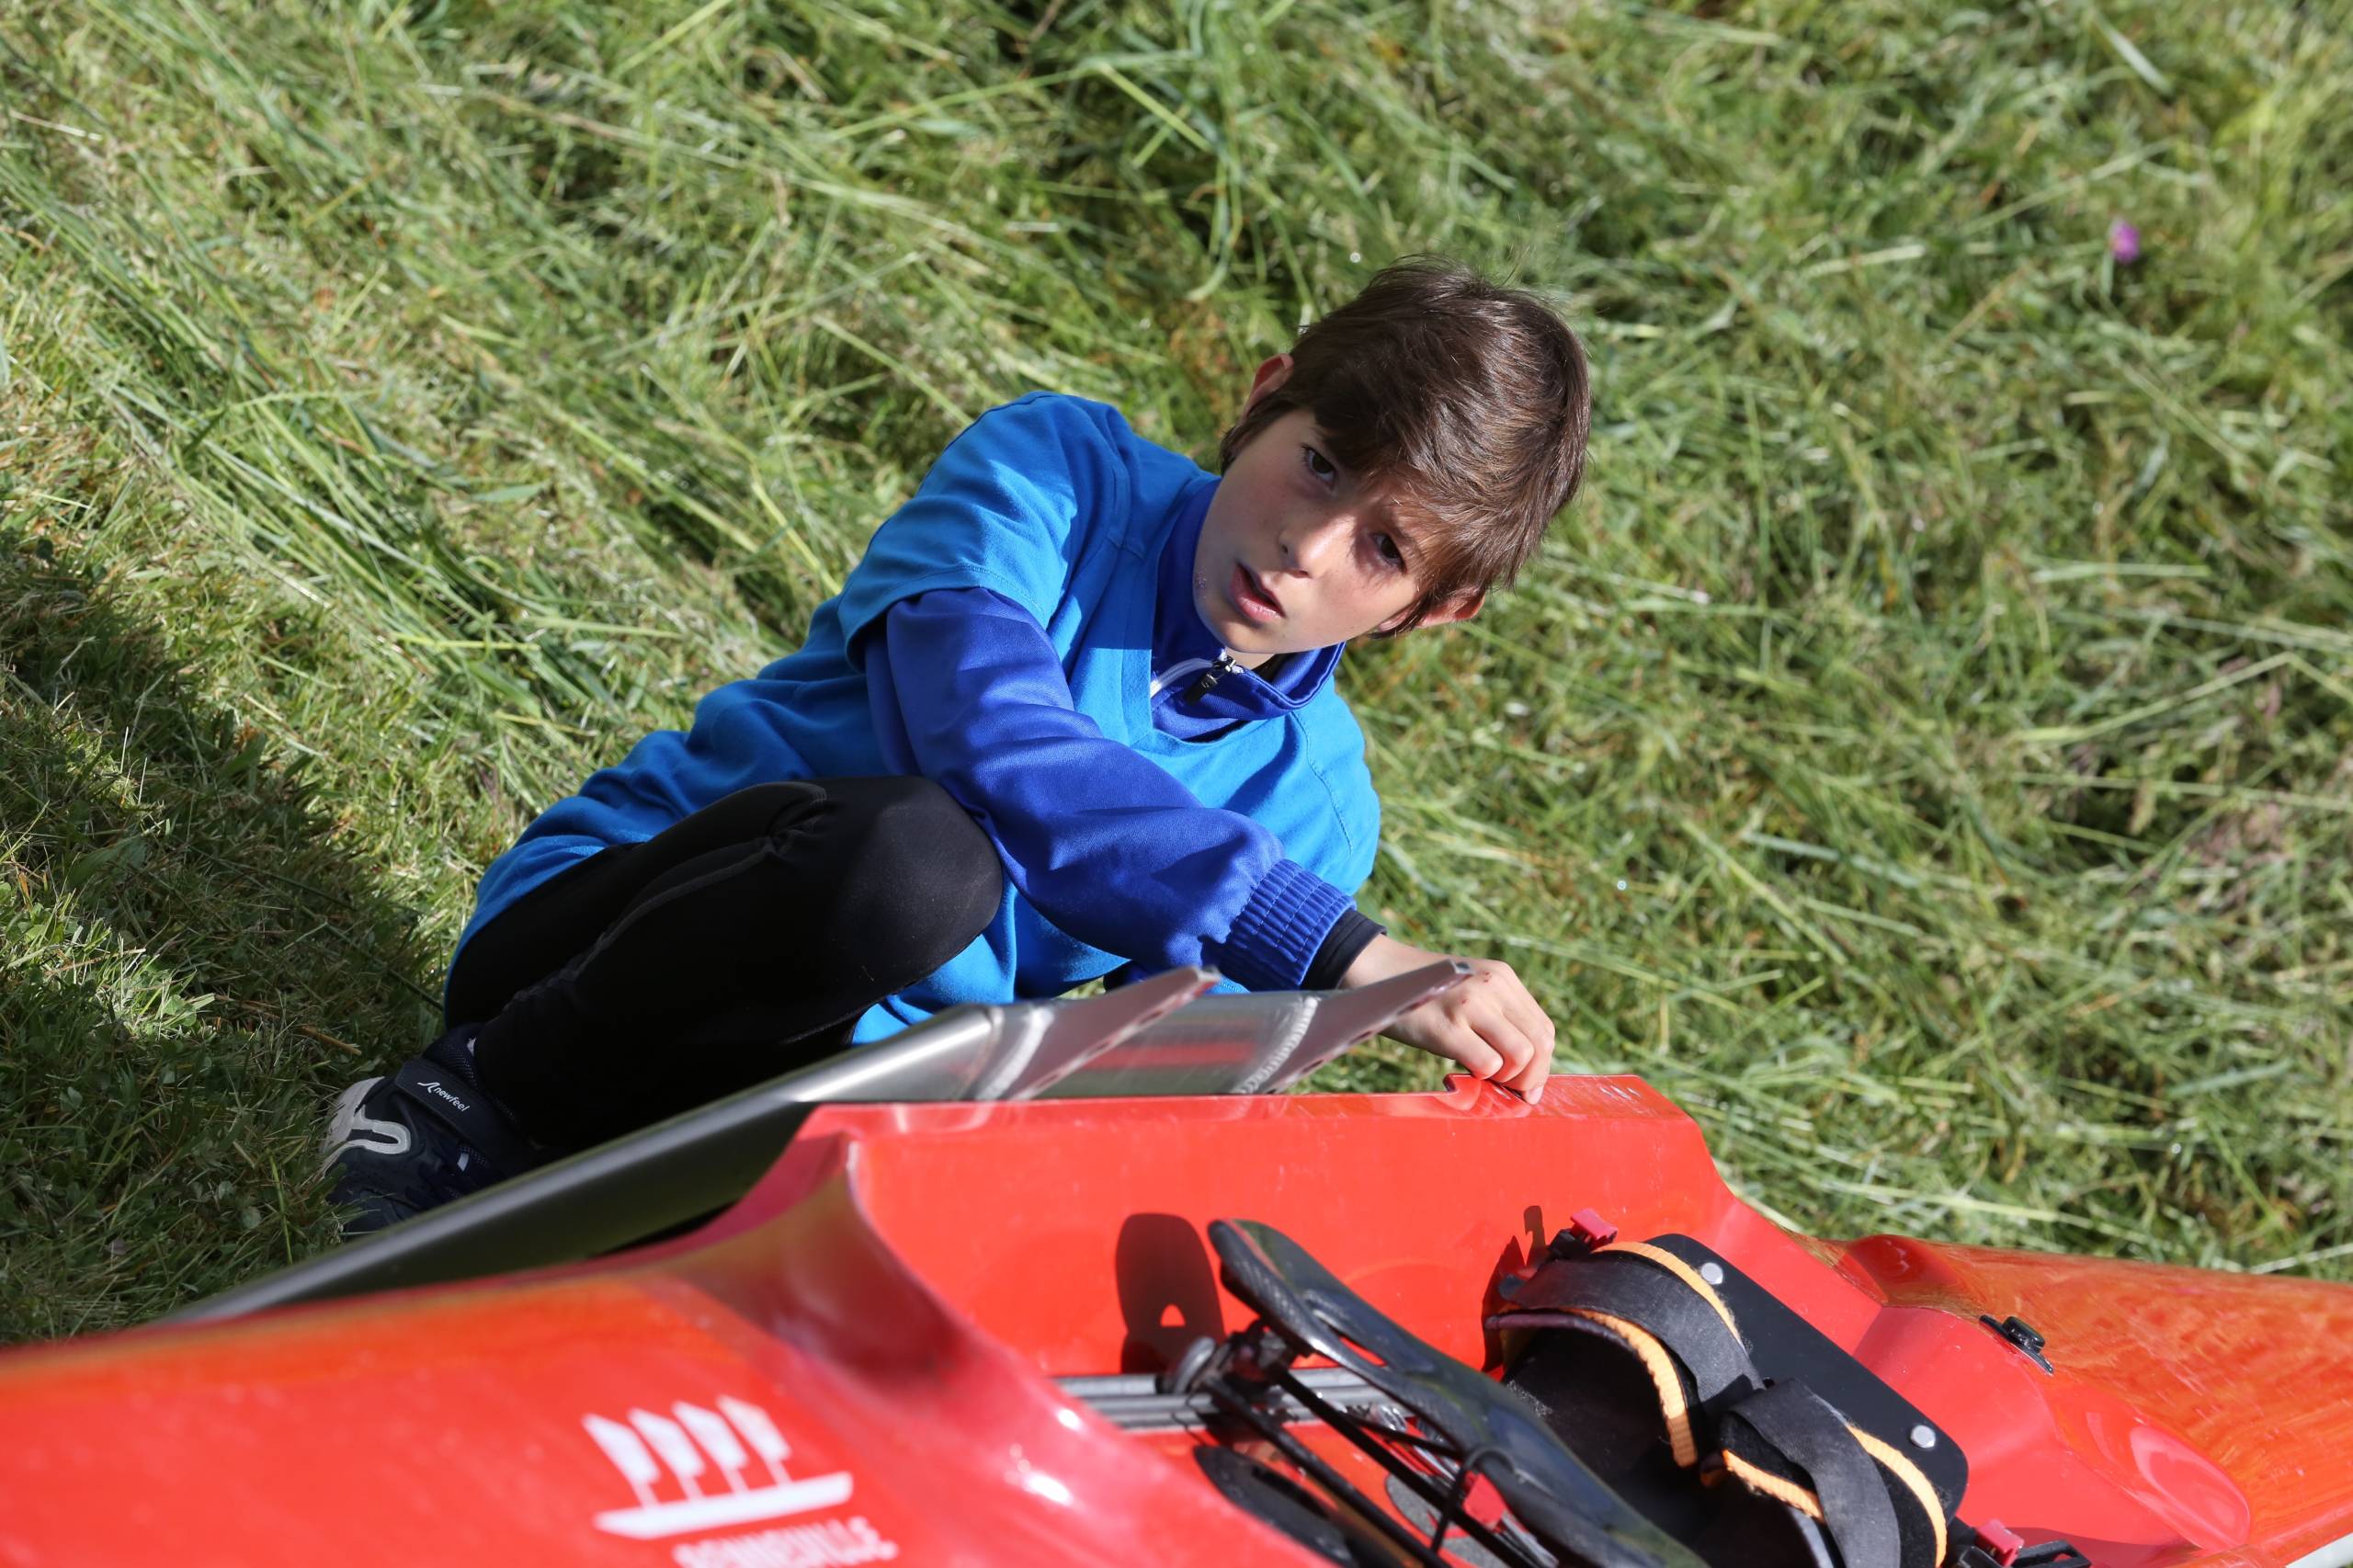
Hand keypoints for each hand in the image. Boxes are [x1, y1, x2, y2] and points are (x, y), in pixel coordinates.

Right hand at [1341, 934, 1555, 1103]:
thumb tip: (1523, 1069)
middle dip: (1530, 1078)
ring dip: (1508, 1077)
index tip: (1526, 1086)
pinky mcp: (1446, 1026)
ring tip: (1484, 1076)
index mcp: (1502, 977)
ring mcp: (1470, 1004)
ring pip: (1521, 1054)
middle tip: (1510, 1091)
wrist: (1376, 971)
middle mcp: (1492, 986)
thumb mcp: (1469, 989)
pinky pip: (1488, 1063)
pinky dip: (1482, 1075)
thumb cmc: (1422, 993)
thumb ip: (1497, 1016)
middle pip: (1539, 1044)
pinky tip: (1462, 1069)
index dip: (1542, 1065)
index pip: (1544, 1030)